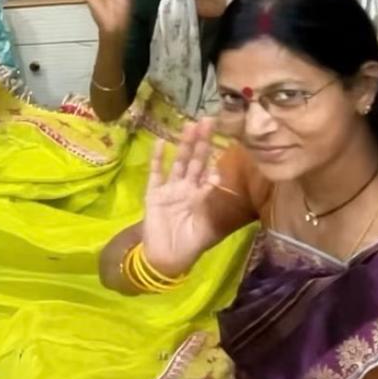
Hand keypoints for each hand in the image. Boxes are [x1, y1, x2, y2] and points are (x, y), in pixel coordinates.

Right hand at [142, 118, 224, 277]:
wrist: (166, 259)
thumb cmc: (188, 245)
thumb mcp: (206, 224)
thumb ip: (210, 200)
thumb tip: (216, 177)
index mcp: (199, 195)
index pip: (208, 170)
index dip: (214, 155)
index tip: (224, 136)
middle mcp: (185, 188)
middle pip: (195, 160)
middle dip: (201, 141)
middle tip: (208, 119)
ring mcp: (169, 190)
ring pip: (178, 163)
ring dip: (184, 145)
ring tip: (190, 125)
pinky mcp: (153, 195)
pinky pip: (156, 174)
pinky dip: (157, 159)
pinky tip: (160, 142)